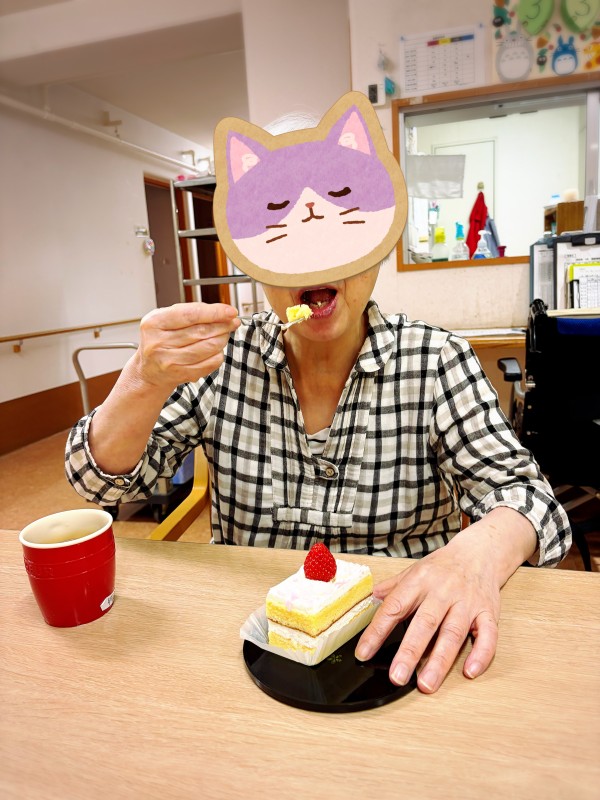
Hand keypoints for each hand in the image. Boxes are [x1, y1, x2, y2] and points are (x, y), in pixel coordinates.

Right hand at [135, 302, 239, 393]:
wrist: (149, 370)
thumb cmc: (160, 341)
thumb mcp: (166, 320)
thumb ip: (190, 312)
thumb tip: (220, 311)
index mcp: (154, 323)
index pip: (191, 314)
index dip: (214, 312)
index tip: (230, 311)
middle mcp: (159, 342)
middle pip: (201, 331)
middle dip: (223, 325)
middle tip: (232, 322)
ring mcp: (169, 361)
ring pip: (208, 347)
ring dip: (222, 339)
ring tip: (224, 334)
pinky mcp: (180, 374)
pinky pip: (209, 363)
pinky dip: (218, 355)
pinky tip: (217, 350)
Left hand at [355, 510, 535, 692]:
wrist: (480, 552)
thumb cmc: (443, 566)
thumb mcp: (413, 570)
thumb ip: (392, 588)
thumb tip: (369, 600)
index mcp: (419, 581)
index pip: (395, 607)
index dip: (377, 631)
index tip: (364, 653)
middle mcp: (443, 592)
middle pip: (425, 623)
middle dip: (410, 652)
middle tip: (397, 676)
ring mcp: (467, 602)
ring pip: (453, 633)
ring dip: (440, 661)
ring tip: (426, 684)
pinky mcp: (488, 611)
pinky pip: (488, 634)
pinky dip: (481, 654)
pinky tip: (470, 671)